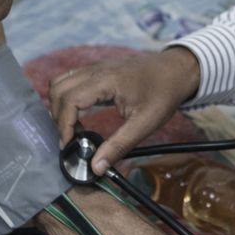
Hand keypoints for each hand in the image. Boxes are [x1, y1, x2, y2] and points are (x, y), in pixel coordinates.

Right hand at [48, 47, 199, 173]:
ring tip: (74, 128)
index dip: (63, 125)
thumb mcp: (145, 123)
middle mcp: (95, 70)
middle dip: (58, 117)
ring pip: (60, 83)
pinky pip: (69, 80)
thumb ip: (119, 145)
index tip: (69, 145)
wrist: (177, 69)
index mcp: (105, 80)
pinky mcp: (96, 69)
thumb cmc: (163, 94)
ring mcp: (94, 67)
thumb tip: (96, 167)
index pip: (69, 100)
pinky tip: (80, 116)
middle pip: (58, 90)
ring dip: (59, 106)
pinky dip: (66, 98)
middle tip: (72, 139)